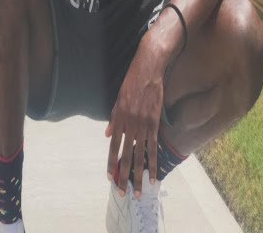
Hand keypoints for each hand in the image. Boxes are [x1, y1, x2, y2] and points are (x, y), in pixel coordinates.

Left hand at [104, 41, 167, 197]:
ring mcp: (142, 125)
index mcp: (118, 119)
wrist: (147, 69)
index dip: (111, 163)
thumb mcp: (117, 99)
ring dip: (138, 174)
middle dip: (124, 175)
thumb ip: (113, 119)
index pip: (113, 147)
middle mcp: (129, 125)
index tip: (110, 177)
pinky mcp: (155, 123)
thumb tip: (107, 134)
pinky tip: (153, 175)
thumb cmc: (132, 82)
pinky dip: (152, 162)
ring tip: (138, 190)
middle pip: (125, 155)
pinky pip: (153, 147)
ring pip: (140, 155)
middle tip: (123, 192)